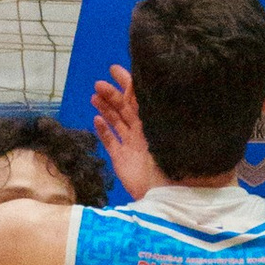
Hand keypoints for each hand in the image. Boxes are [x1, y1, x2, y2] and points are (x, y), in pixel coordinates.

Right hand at [91, 65, 159, 200]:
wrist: (163, 194)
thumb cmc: (170, 165)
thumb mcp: (170, 133)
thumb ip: (162, 113)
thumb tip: (162, 86)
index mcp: (154, 123)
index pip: (139, 98)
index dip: (127, 83)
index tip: (115, 70)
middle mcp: (142, 132)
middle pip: (125, 108)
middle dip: (112, 94)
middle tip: (99, 83)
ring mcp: (131, 146)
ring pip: (116, 122)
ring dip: (105, 108)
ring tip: (94, 96)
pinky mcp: (121, 160)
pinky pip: (110, 142)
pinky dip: (103, 131)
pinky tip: (96, 119)